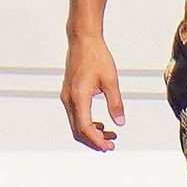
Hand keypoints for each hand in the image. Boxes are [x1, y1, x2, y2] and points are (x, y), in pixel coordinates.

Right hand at [61, 34, 124, 150]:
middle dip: (94, 141)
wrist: (83, 40)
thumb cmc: (97, 57)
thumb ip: (115, 103)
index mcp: (79, 97)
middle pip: (77, 130)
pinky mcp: (68, 93)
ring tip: (109, 134)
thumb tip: (120, 123)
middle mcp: (69, 99)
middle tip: (111, 145)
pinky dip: (86, 123)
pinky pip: (74, 115)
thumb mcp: (111, 80)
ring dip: (90, 133)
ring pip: (75, 124)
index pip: (85, 127)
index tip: (110, 146)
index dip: (97, 140)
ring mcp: (66, 96)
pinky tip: (100, 124)